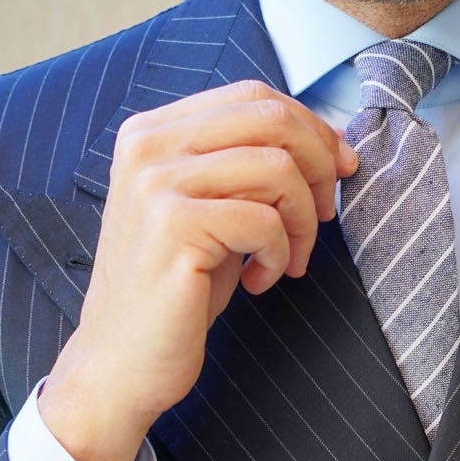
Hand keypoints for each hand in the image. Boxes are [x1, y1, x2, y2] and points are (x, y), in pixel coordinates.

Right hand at [38, 82, 357, 460]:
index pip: (253, 96)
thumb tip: (326, 144)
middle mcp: (150, 145)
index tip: (339, 169)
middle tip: (326, 216)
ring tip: (289, 261)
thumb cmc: (173, 295)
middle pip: (271, 118)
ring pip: (276, 168)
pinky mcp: (173, 226)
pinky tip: (259, 281)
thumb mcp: (211, 214)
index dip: (310, 127)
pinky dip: (280, 255)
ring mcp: (157, 183)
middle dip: (319, 165)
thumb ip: (246, 170)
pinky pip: (265, 220)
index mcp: (154, 132)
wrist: (120, 363)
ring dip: (303, 221)